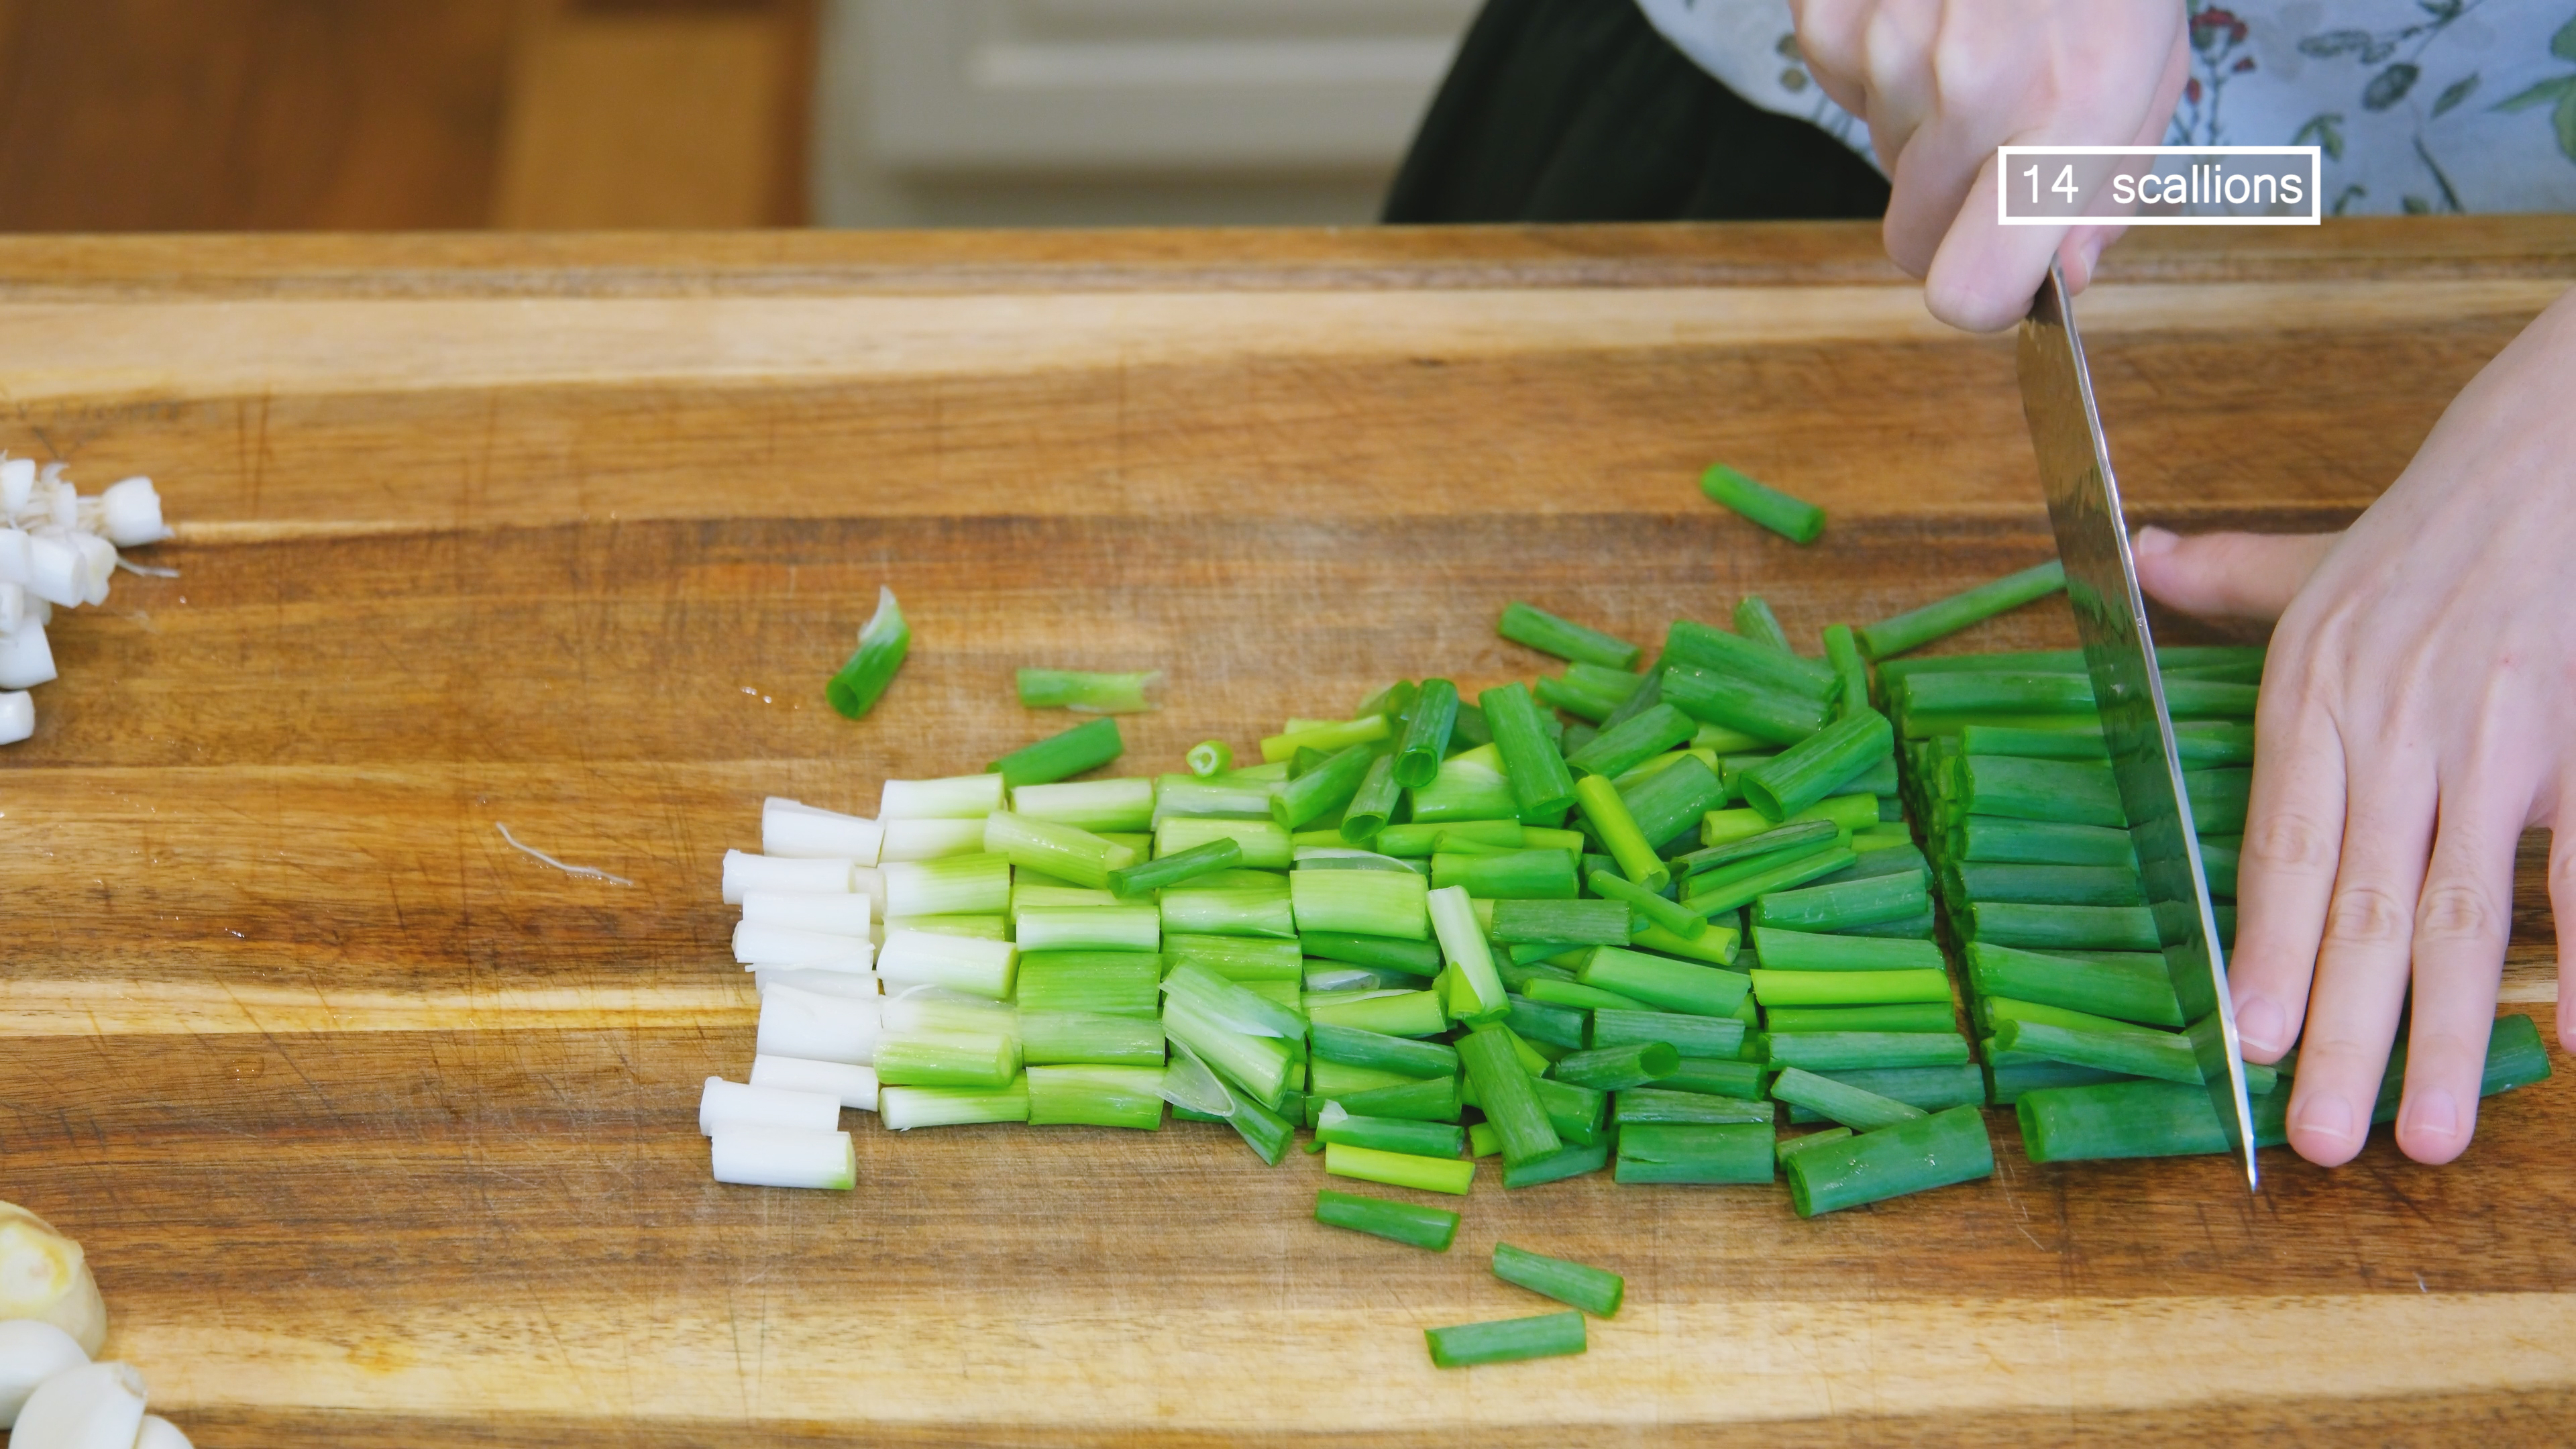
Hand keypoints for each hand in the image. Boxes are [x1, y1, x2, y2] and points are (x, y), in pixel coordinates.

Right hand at [1789, 0, 2187, 329]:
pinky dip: (1876, 59)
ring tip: (1972, 35)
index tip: (1995, 267)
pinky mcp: (1830, 10)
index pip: (1968, 291)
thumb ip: (2106, 189)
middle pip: (1910, 239)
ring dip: (1920, 119)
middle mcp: (1972, 87)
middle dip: (1947, 206)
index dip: (1977, 292)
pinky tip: (1927, 6)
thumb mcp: (2150, 71)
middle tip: (1995, 130)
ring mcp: (1889, 46)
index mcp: (2070, 117)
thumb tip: (2065, 279)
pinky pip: (1839, 84)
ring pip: (1880, 156)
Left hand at [2133, 284, 2575, 1167]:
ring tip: (2429, 1133)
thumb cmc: (2450, 512)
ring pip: (2467, 907)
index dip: (2265, 948)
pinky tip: (2575, 1036)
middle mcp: (2399, 724)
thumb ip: (2234, 579)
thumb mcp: (2324, 550)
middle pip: (2367, 902)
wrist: (2567, 445)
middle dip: (2344, 1030)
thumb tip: (2142, 561)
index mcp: (2320, 688)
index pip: (2284, 845)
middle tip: (2322, 1139)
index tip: (2248, 1041)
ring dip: (2448, 1028)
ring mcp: (2502, 739)